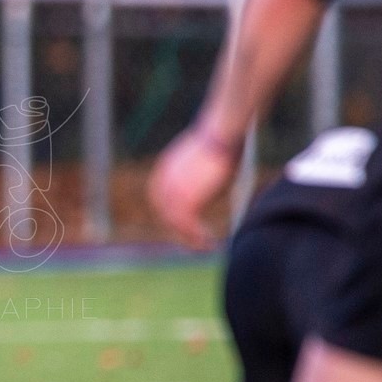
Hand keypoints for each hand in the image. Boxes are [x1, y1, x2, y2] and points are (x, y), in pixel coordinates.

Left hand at [148, 127, 241, 250]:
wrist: (221, 135)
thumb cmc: (221, 140)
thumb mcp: (203, 159)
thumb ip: (198, 176)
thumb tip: (210, 182)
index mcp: (164, 171)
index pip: (160, 200)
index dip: (171, 215)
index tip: (186, 225)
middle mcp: (163, 183)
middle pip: (166, 215)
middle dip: (180, 230)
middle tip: (197, 242)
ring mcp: (172, 193)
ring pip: (177, 224)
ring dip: (191, 238)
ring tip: (206, 245)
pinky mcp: (186, 201)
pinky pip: (188, 226)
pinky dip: (198, 237)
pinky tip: (211, 242)